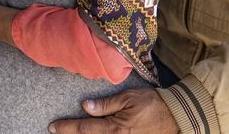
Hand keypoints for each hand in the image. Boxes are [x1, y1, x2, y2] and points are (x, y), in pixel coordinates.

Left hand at [48, 89, 178, 133]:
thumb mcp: (128, 99)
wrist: (176, 116)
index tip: (52, 127)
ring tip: (71, 132)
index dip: (67, 128)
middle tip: (56, 131)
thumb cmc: (152, 104)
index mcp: (115, 128)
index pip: (85, 129)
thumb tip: (86, 106)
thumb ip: (106, 105)